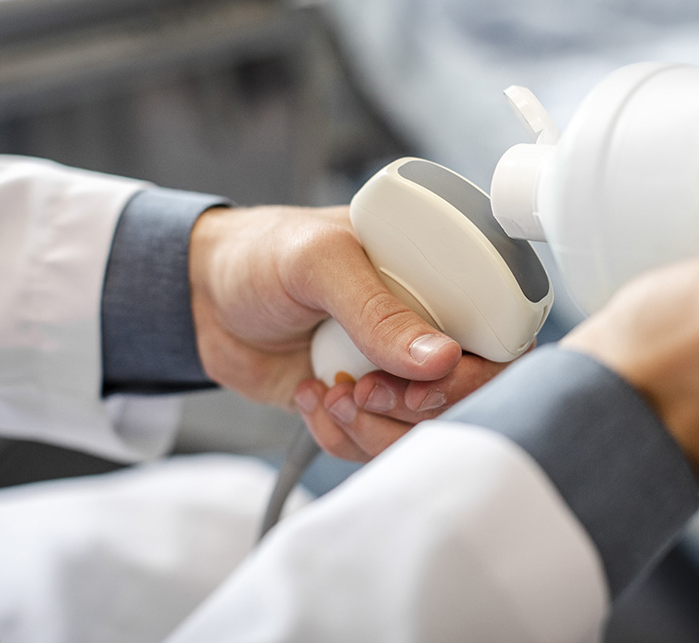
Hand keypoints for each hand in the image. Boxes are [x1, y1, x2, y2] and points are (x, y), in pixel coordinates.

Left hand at [188, 205, 505, 460]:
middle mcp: (429, 324)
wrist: (199, 295)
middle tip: (366, 390)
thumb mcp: (318, 264)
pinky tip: (313, 397)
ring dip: (376, 429)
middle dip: (415, 408)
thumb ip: (379, 311)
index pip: (499, 336)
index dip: (476, 373)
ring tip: (333, 395)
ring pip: (425, 431)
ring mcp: (396, 368)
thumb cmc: (262, 253)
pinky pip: (378, 445)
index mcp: (438, 274)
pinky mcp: (365, 405)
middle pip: (469, 396)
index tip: (425, 383)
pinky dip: (345, 437)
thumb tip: (443, 358)